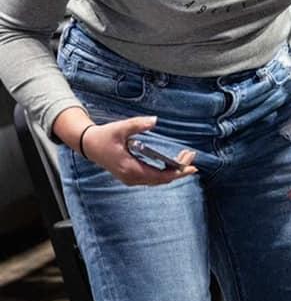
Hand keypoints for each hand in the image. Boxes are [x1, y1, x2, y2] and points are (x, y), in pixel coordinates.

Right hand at [82, 116, 197, 185]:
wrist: (88, 144)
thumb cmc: (104, 137)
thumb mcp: (120, 128)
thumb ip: (137, 124)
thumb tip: (154, 120)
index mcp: (130, 169)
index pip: (160, 176)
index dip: (177, 172)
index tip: (191, 166)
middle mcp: (132, 178)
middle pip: (162, 179)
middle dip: (179, 169)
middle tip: (192, 156)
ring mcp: (131, 178)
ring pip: (158, 180)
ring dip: (173, 170)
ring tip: (186, 158)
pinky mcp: (131, 175)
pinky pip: (152, 177)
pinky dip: (165, 171)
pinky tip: (173, 163)